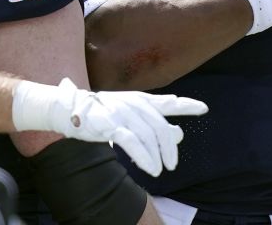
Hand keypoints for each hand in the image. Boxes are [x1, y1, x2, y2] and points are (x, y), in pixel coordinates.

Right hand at [11, 78, 207, 176]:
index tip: (204, 108)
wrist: (68, 109)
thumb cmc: (100, 114)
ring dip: (157, 156)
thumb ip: (154, 123)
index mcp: (139, 100)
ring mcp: (121, 112)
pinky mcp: (109, 124)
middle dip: (169, 147)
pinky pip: (132, 142)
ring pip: (148, 136)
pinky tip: (149, 167)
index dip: (186, 105)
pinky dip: (144, 156)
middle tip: (172, 165)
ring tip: (159, 170)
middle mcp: (133, 103)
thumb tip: (179, 133)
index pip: (167, 102)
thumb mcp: (129, 116)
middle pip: (160, 126)